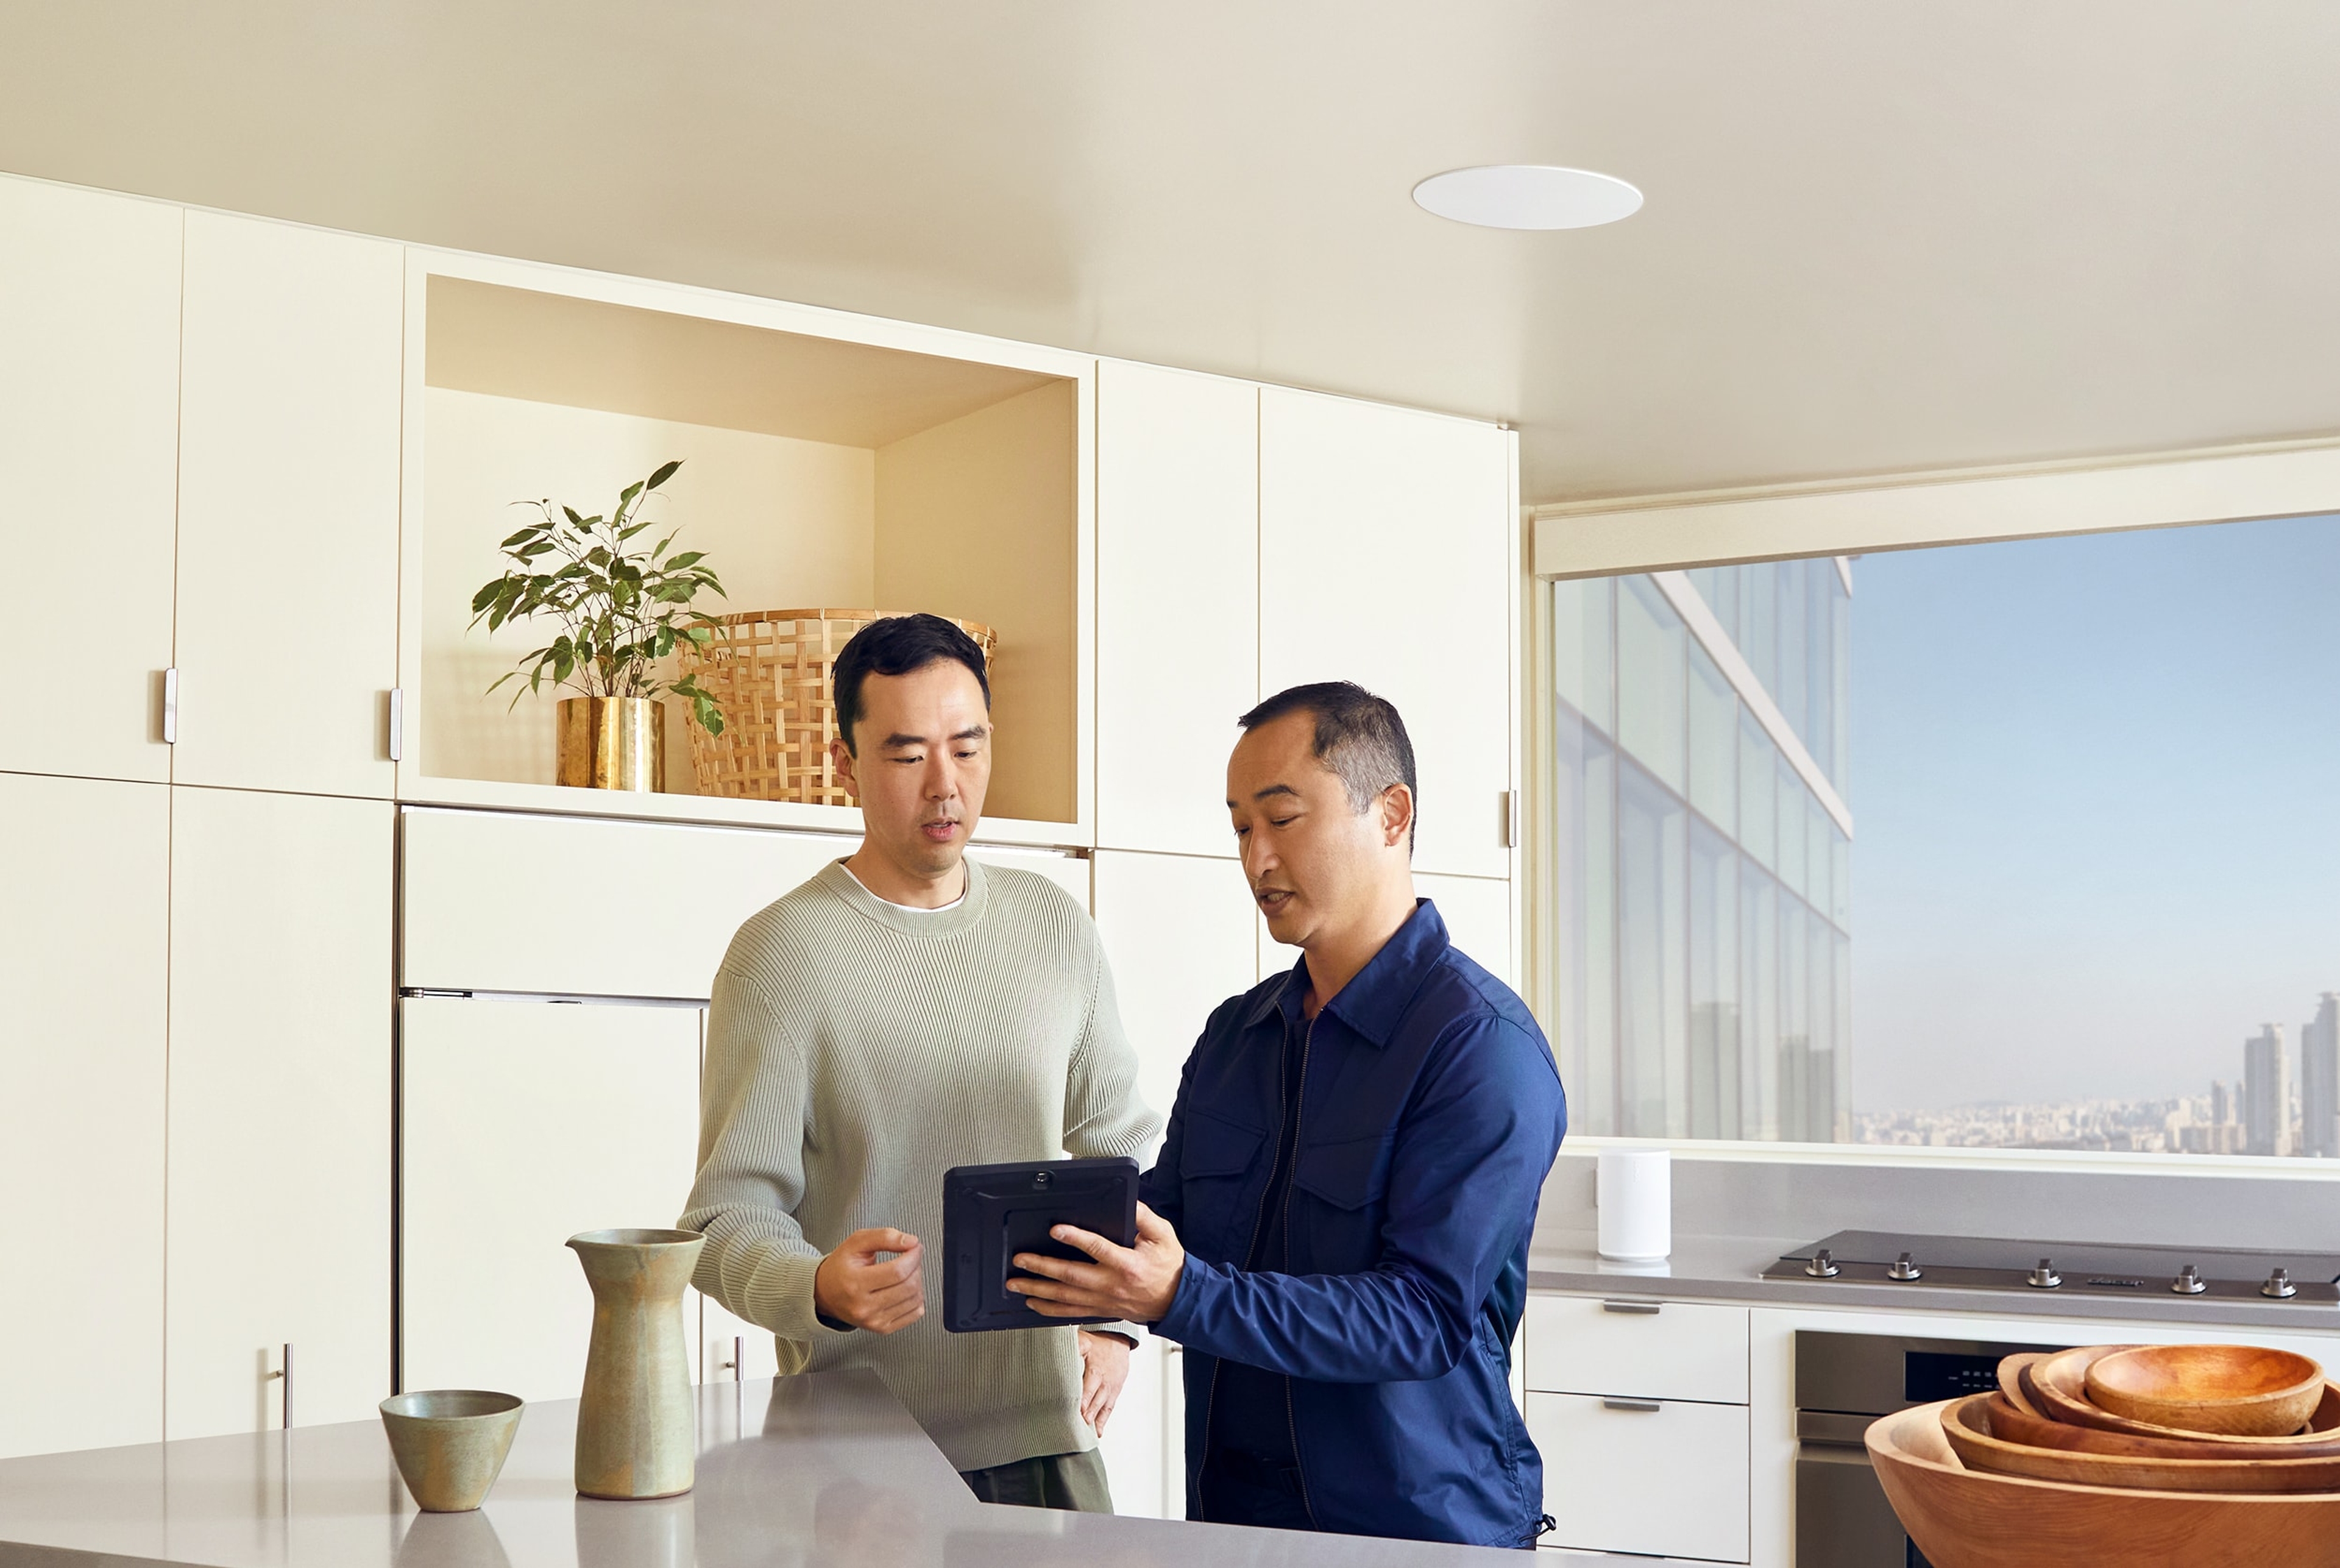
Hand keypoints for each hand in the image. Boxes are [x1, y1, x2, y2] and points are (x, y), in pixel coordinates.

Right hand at [813, 1227, 924, 1332]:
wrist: (825, 1294)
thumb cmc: (840, 1267)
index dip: (913, 1256)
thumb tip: (910, 1242)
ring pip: (915, 1300)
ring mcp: (873, 1320)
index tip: (915, 1247)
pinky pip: (914, 1314)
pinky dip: (916, 1298)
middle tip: (909, 1257)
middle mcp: (863, 1306)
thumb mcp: (856, 1243)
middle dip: (916, 1266)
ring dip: (917, 1281)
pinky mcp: (882, 1329)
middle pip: (908, 1286)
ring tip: (905, 1272)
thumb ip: (884, 1237)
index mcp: (855, 1283)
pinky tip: (905, 1289)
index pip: (897, 1271)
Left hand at [1008, 1203, 1184, 1322]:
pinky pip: (1070, 1312)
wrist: (1177, 1301)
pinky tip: (1033, 1304)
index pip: (1097, 1248)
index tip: (1055, 1230)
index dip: (1075, 1238)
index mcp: (1127, 1263)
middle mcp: (1112, 1284)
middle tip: (1020, 1260)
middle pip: (1071, 1276)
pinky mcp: (1100, 1310)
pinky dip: (1049, 1310)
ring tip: (1016, 1283)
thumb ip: (1144, 1216)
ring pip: (1065, 1297)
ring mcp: (1104, 1300)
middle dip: (1042, 1267)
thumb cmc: (1169, 1266)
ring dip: (1038, 1290)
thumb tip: (1127, 1199)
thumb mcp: (1163, 1234)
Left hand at [1076, 1330, 1131, 1432]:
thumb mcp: (1085, 1342)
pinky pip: (1109, 1409)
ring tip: (1087, 1433)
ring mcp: (1110, 1389)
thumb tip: (1062, 1351)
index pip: (1089, 1388)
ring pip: (1103, 1407)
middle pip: (1097, 1401)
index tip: (1078, 1411)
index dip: (1084, 1401)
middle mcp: (1105, 1382)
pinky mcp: (1114, 1393)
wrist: (1117, 1342)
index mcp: (1096, 1370)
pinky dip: (1103, 1421)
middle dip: (1089, 1414)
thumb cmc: (1098, 1344)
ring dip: (1095, 1420)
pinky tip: (1097, 1432)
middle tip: (1080, 1426)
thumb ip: (1075, 1348)